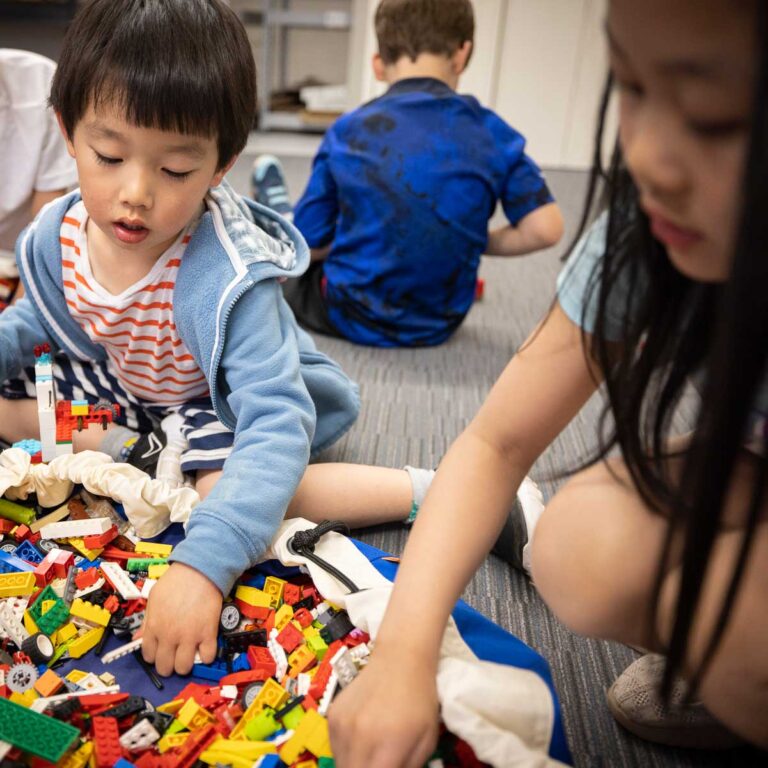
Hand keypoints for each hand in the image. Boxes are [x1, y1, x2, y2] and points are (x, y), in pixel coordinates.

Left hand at [141, 562, 221, 675]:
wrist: (200, 570)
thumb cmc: (176, 581)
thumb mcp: (154, 598)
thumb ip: (146, 621)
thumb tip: (138, 639)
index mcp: (154, 627)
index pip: (148, 656)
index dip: (154, 655)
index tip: (160, 651)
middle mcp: (170, 635)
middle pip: (165, 667)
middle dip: (168, 664)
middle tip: (174, 655)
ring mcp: (190, 636)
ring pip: (184, 668)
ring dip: (186, 663)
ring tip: (189, 653)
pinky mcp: (208, 633)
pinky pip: (207, 657)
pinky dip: (206, 655)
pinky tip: (204, 646)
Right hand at [328, 645, 439, 767]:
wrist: (400, 657)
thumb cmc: (420, 701)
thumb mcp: (426, 743)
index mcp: (385, 750)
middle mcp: (357, 741)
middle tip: (380, 762)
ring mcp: (340, 728)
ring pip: (341, 765)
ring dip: (355, 766)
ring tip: (374, 753)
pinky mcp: (331, 716)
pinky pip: (335, 748)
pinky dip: (348, 752)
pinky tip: (364, 736)